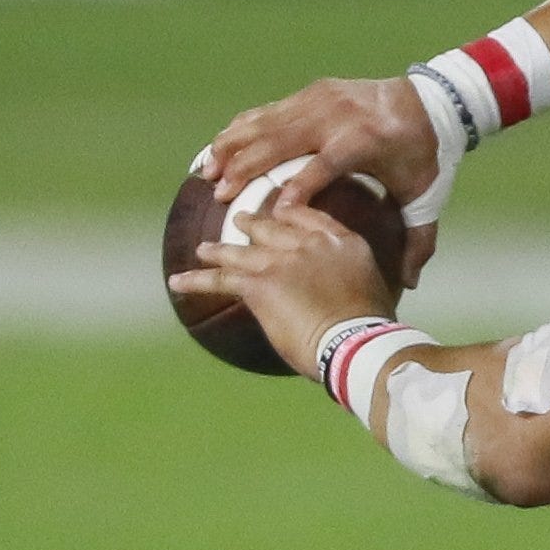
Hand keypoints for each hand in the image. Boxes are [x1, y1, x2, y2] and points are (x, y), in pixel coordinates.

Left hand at [167, 203, 397, 378]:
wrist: (355, 340)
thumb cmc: (371, 325)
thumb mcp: (372, 286)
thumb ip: (353, 276)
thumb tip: (347, 289)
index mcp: (343, 242)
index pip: (311, 217)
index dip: (291, 211)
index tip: (280, 210)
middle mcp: (310, 244)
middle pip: (272, 227)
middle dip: (253, 224)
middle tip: (240, 222)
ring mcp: (281, 261)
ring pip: (241, 251)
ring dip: (219, 250)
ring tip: (204, 249)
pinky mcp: (258, 283)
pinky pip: (220, 279)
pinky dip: (196, 280)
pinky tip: (178, 281)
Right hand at [203, 78, 444, 285]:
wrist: (434, 102)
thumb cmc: (426, 155)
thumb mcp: (426, 196)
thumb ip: (418, 239)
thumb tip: (410, 283)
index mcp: (364, 141)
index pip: (324, 165)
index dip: (298, 187)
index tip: (274, 214)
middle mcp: (337, 116)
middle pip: (281, 142)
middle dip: (246, 168)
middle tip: (219, 195)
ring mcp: (320, 100)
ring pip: (265, 123)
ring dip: (232, 147)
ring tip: (205, 172)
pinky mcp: (311, 93)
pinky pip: (267, 111)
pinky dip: (240, 129)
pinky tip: (218, 147)